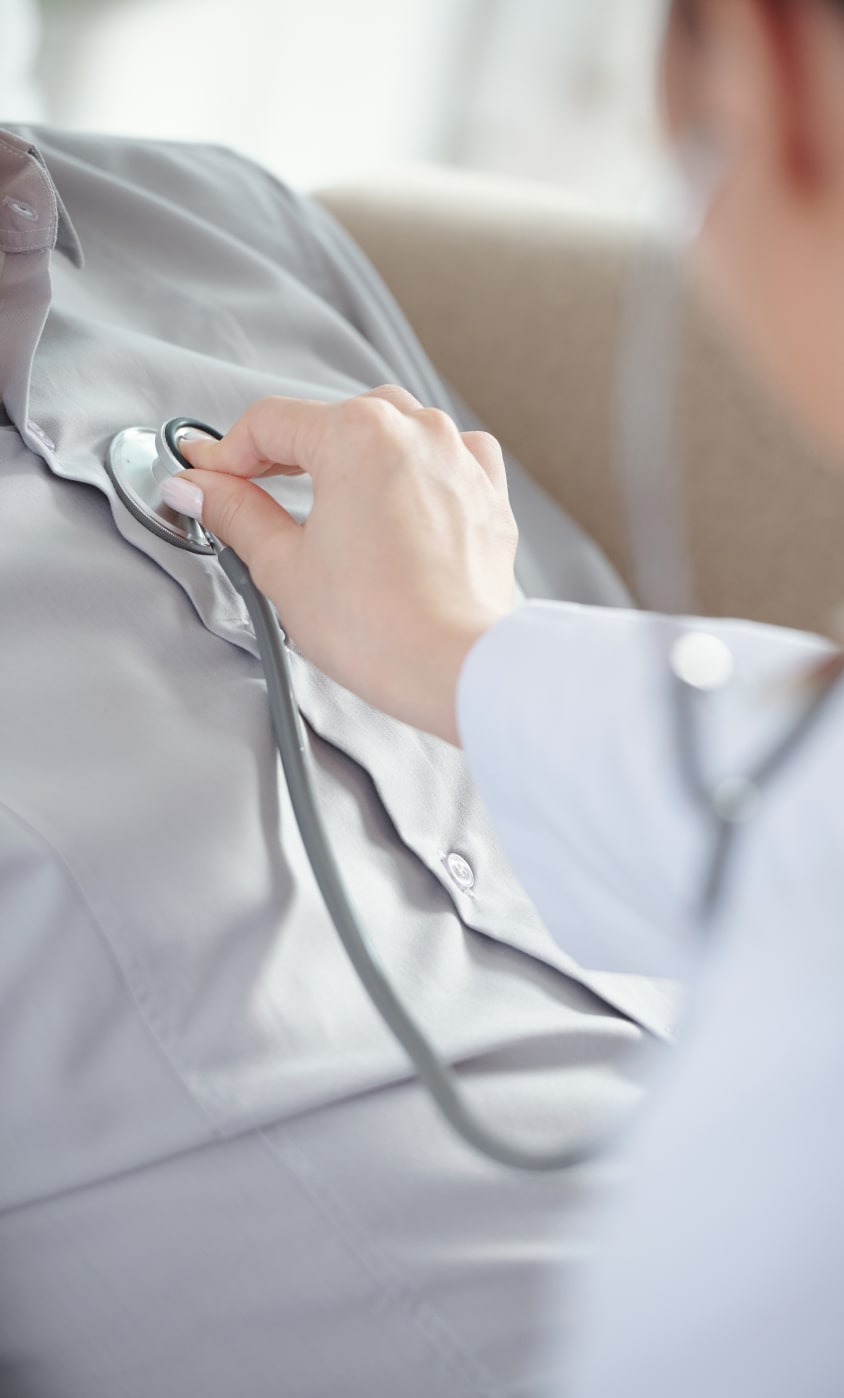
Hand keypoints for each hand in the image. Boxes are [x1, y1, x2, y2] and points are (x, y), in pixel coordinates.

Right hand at [168, 386, 518, 744]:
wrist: (455, 669)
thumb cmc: (379, 626)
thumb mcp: (282, 566)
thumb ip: (235, 513)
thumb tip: (199, 489)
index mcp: (358, 435)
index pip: (271, 422)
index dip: (226, 451)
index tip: (207, 476)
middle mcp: (416, 432)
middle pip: (331, 420)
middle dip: (287, 453)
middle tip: (251, 489)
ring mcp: (459, 459)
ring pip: (392, 430)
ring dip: (352, 455)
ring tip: (323, 498)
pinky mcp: (487, 495)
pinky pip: (445, 458)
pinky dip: (414, 469)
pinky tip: (394, 500)